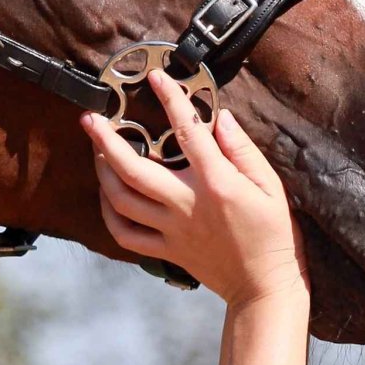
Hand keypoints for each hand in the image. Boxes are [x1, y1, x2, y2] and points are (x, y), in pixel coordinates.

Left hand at [79, 70, 308, 308]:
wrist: (264, 287)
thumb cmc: (273, 235)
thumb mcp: (271, 186)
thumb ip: (243, 150)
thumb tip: (220, 119)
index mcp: (216, 184)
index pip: (188, 131)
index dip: (170, 99)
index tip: (156, 78)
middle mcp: (187, 204)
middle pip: (133, 168)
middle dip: (105, 140)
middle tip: (91, 119)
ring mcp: (172, 230)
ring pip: (121, 199)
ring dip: (102, 172)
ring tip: (97, 151)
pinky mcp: (165, 251)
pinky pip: (125, 233)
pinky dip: (109, 214)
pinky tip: (107, 196)